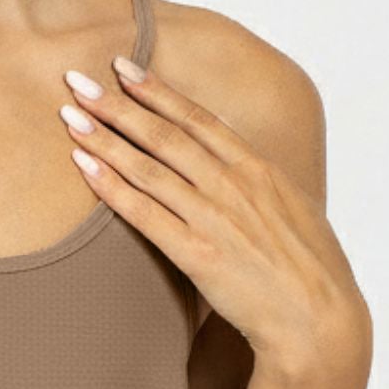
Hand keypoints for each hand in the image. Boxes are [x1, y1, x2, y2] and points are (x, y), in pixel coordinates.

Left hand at [58, 55, 369, 382]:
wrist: (319, 321)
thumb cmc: (312, 270)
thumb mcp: (295, 209)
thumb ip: (260, 183)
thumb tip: (239, 165)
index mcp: (260, 169)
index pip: (198, 119)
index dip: (157, 91)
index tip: (124, 68)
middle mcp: (234, 186)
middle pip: (164, 135)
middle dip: (117, 105)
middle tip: (76, 81)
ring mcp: (214, 218)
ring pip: (148, 168)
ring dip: (104, 139)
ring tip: (69, 117)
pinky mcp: (198, 254)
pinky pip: (144, 214)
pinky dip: (111, 187)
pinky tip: (82, 166)